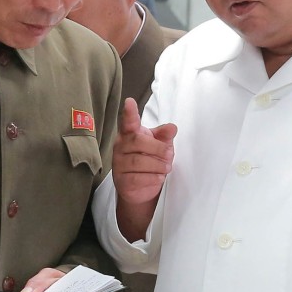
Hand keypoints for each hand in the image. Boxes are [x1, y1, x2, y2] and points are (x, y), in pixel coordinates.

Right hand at [112, 98, 176, 240]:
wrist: (141, 189)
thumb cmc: (150, 161)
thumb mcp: (160, 146)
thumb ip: (164, 136)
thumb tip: (172, 127)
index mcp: (130, 134)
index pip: (128, 122)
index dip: (129, 112)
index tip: (130, 102)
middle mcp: (120, 147)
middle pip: (137, 141)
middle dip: (157, 148)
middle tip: (169, 154)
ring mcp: (118, 164)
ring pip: (138, 161)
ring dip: (157, 165)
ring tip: (166, 168)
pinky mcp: (121, 181)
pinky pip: (137, 178)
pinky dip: (152, 178)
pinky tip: (159, 177)